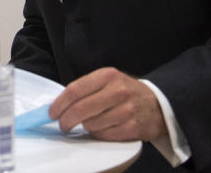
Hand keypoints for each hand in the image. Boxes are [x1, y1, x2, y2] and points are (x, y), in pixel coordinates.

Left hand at [49, 67, 165, 141]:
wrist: (158, 104)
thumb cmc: (126, 92)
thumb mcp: (108, 80)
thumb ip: (86, 88)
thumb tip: (59, 104)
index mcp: (108, 75)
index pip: (75, 90)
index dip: (59, 104)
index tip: (52, 112)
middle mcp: (118, 91)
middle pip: (80, 109)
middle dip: (66, 120)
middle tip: (63, 124)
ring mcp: (126, 110)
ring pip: (90, 124)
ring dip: (85, 127)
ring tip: (89, 123)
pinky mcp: (132, 128)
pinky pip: (103, 135)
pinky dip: (97, 134)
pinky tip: (101, 129)